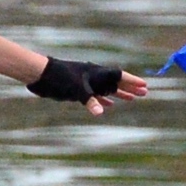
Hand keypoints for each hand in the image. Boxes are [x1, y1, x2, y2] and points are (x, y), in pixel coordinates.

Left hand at [26, 55, 152, 112]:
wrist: (41, 75)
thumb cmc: (59, 78)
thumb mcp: (76, 89)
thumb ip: (90, 100)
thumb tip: (101, 112)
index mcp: (96, 73)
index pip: (119, 76)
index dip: (132, 81)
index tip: (145, 86)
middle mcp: (93, 77)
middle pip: (116, 82)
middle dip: (130, 88)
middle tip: (144, 93)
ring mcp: (86, 83)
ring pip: (107, 89)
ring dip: (119, 94)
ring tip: (132, 99)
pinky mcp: (77, 90)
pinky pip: (95, 96)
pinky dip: (103, 100)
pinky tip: (109, 106)